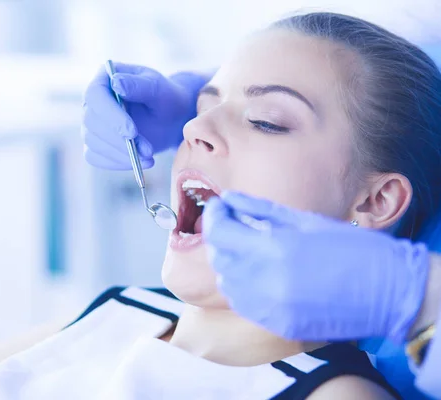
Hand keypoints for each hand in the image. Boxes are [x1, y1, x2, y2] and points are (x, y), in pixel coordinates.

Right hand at [82, 62, 208, 169]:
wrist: (171, 119)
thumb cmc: (166, 98)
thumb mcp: (159, 89)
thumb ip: (139, 85)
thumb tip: (116, 83)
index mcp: (105, 78)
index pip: (95, 96)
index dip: (110, 116)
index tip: (131, 133)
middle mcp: (93, 100)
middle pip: (91, 122)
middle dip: (119, 140)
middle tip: (148, 150)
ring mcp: (92, 123)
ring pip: (93, 142)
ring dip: (121, 154)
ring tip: (149, 157)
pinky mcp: (95, 143)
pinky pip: (95, 157)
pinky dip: (116, 163)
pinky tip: (137, 163)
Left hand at [202, 191, 429, 343]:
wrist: (388, 292)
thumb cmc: (351, 248)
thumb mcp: (305, 221)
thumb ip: (260, 209)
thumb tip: (229, 197)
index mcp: (274, 249)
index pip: (220, 233)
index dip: (213, 216)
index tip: (217, 206)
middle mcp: (266, 281)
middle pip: (219, 259)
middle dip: (219, 239)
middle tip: (229, 224)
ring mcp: (271, 308)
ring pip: (227, 284)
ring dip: (229, 264)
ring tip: (244, 250)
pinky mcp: (278, 325)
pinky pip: (244, 305)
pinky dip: (242, 288)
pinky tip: (257, 274)